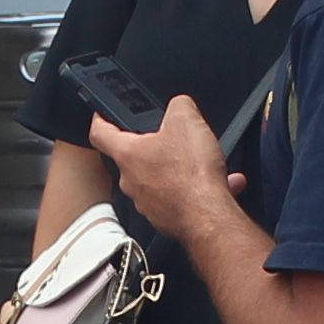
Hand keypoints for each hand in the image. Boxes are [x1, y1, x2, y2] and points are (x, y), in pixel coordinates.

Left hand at [85, 96, 239, 249]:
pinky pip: (180, 197)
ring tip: (203, 162)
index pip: (100, 133)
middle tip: (172, 138)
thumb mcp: (187, 120)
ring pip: (161, 178)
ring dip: (180, 169)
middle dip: (154, 147)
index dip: (101, 120)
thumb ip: (178, 105)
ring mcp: (148, 203)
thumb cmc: (192, 175)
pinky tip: (222, 182)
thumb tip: (180, 106)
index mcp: (128, 155)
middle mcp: (132, 182)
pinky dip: (197, 188)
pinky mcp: (166, 218)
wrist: (209, 217)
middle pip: (135, 158)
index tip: (102, 116)